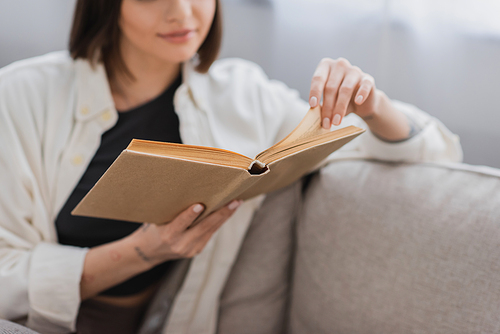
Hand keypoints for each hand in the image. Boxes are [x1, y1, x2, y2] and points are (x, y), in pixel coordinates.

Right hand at [128, 200, 242, 266]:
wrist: (150, 252)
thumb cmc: (154, 228)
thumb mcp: (157, 219)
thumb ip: (173, 211)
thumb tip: (193, 191)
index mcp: (167, 235)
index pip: (180, 224)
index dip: (190, 215)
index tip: (200, 205)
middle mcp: (180, 244)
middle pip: (204, 227)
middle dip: (221, 213)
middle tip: (234, 201)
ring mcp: (190, 249)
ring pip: (211, 230)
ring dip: (225, 216)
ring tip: (236, 203)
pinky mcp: (197, 250)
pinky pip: (210, 233)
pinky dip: (219, 221)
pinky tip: (227, 211)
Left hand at [309, 57, 378, 128]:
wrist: (362, 102)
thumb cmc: (339, 99)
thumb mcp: (328, 101)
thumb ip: (322, 105)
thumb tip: (315, 116)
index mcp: (326, 67)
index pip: (318, 78)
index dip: (315, 92)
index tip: (313, 105)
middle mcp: (340, 65)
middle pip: (331, 87)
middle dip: (327, 107)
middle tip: (326, 123)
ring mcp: (354, 70)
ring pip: (345, 89)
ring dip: (340, 107)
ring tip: (336, 122)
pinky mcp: (368, 79)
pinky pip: (364, 86)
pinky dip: (361, 94)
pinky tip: (358, 102)